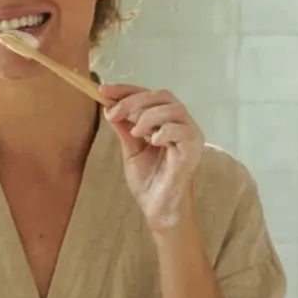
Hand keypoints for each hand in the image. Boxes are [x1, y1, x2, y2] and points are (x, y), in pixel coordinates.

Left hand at [100, 83, 204, 234]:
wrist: (157, 207)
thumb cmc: (149, 180)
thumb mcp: (130, 148)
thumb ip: (124, 128)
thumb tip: (109, 107)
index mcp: (167, 121)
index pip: (150, 95)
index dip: (126, 90)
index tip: (102, 90)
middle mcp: (182, 124)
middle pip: (162, 96)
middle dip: (134, 101)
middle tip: (115, 113)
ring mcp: (191, 135)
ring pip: (174, 108)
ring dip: (148, 116)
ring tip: (135, 133)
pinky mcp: (195, 149)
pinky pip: (183, 130)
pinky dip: (164, 131)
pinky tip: (152, 142)